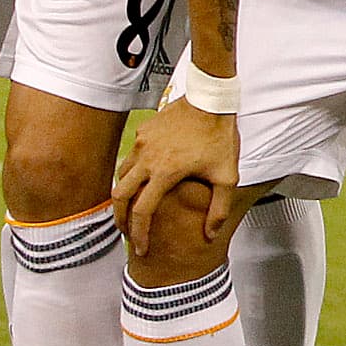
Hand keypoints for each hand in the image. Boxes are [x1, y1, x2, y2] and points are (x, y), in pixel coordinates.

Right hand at [116, 97, 238, 248]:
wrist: (210, 98)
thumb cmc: (219, 135)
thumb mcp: (227, 175)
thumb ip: (218, 208)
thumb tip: (210, 234)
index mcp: (165, 173)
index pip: (142, 212)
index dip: (138, 234)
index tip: (140, 247)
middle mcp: (147, 159)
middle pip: (119, 196)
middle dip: (119, 218)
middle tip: (125, 232)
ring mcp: (141, 143)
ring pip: (121, 175)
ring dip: (123, 194)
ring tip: (130, 207)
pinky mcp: (143, 131)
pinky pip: (131, 156)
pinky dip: (131, 172)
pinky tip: (143, 177)